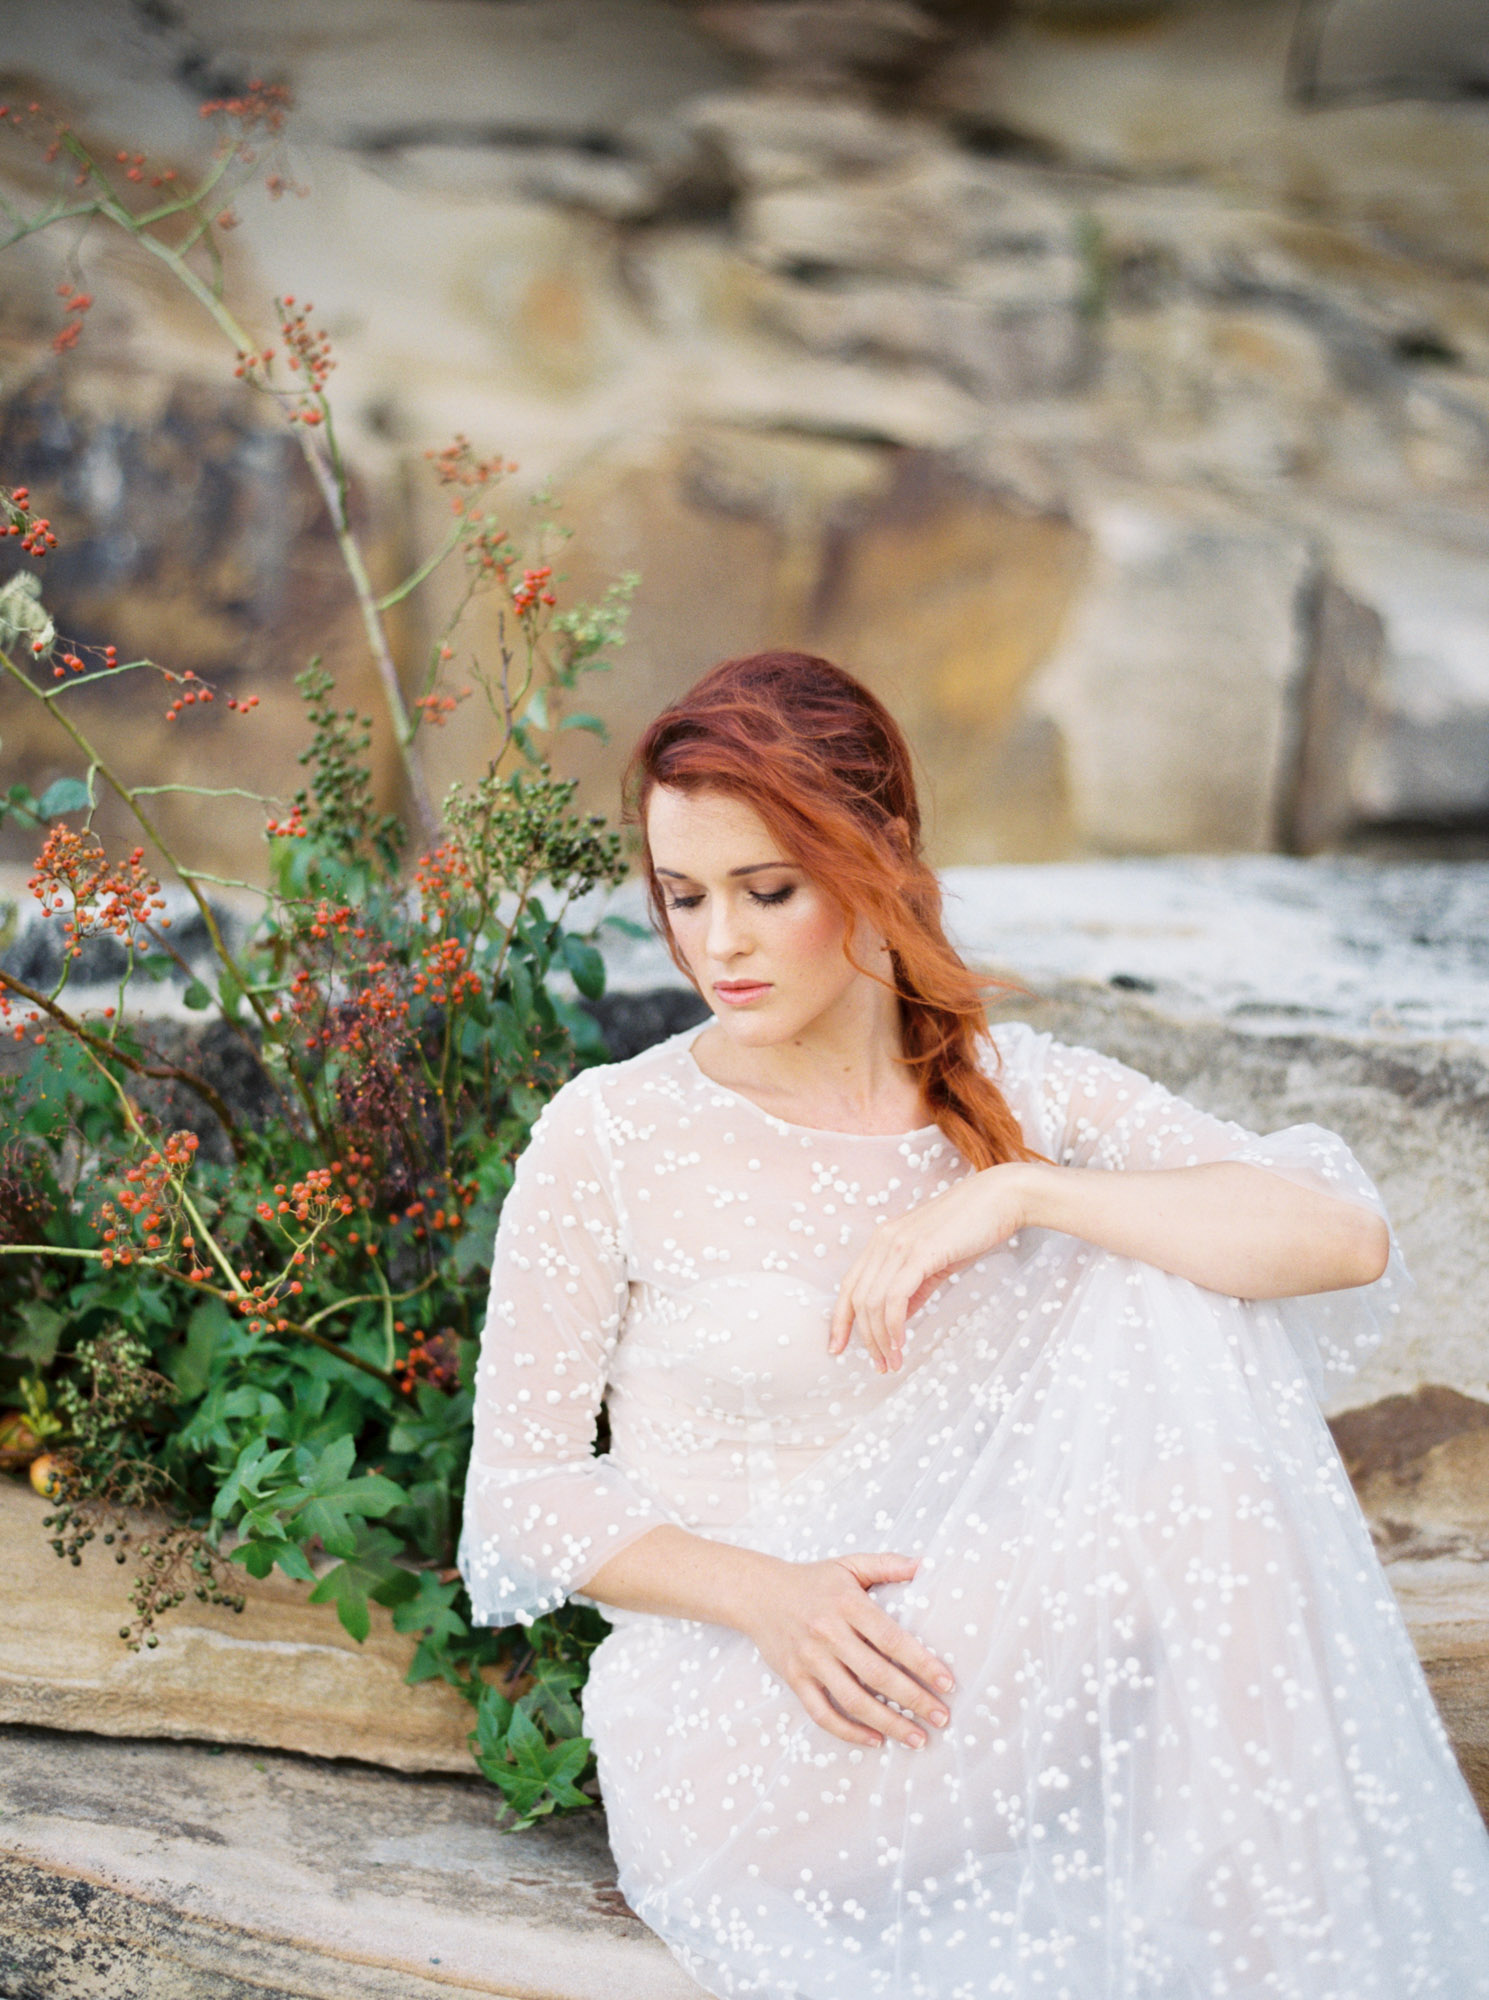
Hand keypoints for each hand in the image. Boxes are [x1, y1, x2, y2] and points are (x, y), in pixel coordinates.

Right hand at [742, 1551, 954, 1749]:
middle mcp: (829, 1634)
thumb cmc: (813, 1581)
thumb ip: (887, 1565)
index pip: (892, 1639)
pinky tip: (875, 1739)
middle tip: (942, 1717)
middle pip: (877, 1675)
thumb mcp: (849, 1564)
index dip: (922, 1663)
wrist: (759, 1593)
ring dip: (889, 1723)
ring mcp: (810, 1660)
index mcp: (847, 1605)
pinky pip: (822, 1713)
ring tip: (918, 1738)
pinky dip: (849, 1732)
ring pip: (853, 1700)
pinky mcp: (795, 1679)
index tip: (947, 1683)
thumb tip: (924, 1565)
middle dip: (914, 1699)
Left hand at [830, 1163, 1033, 1372]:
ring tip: (893, 1362)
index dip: (839, 1320)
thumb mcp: (933, 1262)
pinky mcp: (919, 1252)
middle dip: (865, 1339)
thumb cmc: (972, 1229)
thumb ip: (912, 1290)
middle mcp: (883, 1240)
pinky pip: (895, 1297)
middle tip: (880, 1366)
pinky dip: (893, 1326)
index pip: (849, 1286)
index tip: (838, 1348)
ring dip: (880, 1339)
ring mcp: (899, 1244)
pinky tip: (901, 1343)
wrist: (1001, 1198)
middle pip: (858, 1299)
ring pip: (874, 1302)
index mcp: (882, 1240)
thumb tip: (896, 1321)